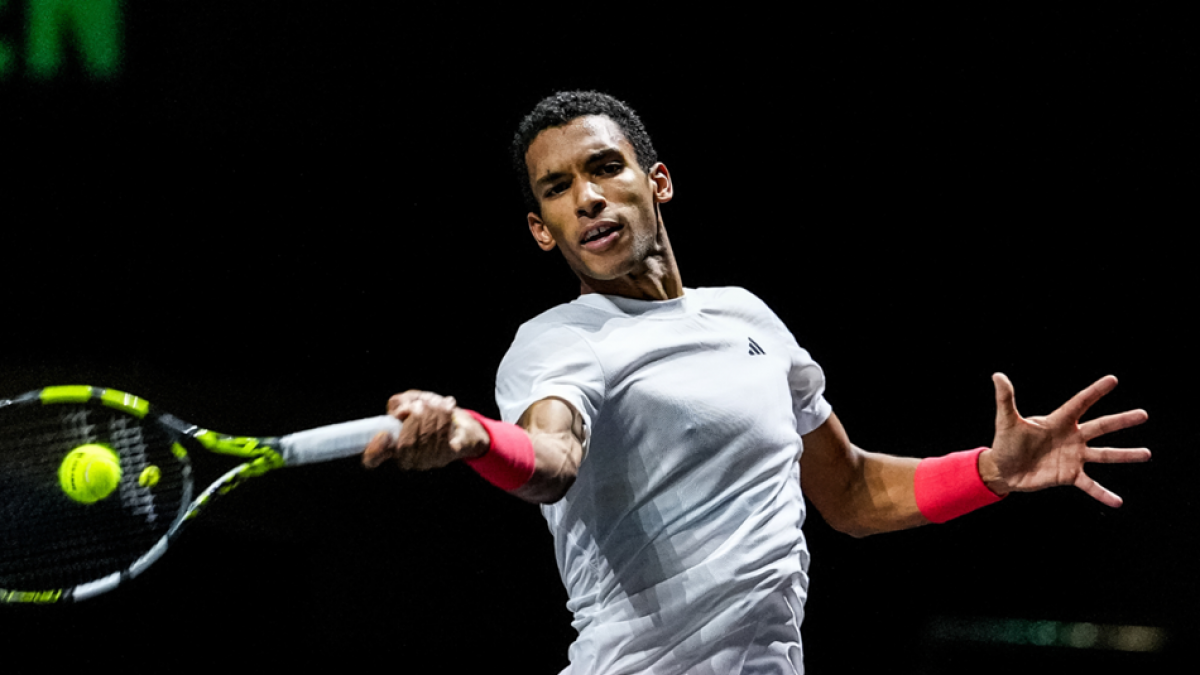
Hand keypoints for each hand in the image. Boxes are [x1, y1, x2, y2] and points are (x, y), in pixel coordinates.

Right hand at [362, 390, 488, 469]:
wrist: (460, 424)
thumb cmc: (430, 412)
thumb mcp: (410, 400)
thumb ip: (399, 402)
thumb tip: (401, 411)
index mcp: (390, 446)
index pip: (373, 458)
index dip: (375, 449)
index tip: (383, 434)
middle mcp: (406, 458)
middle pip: (405, 445)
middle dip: (414, 419)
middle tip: (420, 405)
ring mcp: (425, 461)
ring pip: (425, 437)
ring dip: (431, 414)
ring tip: (436, 403)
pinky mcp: (444, 457)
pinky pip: (441, 436)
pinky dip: (444, 416)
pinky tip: (447, 407)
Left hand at [980, 373, 1149, 506]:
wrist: (1003, 469)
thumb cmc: (1005, 442)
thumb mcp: (1006, 421)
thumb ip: (1005, 399)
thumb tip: (997, 375)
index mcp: (1058, 421)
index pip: (1080, 403)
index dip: (1095, 392)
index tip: (1113, 380)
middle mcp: (1071, 437)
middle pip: (1101, 426)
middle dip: (1121, 420)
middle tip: (1143, 414)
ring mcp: (1073, 457)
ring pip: (1104, 454)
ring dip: (1125, 454)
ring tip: (1147, 453)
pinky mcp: (1070, 476)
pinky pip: (1090, 485)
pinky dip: (1103, 494)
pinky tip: (1118, 502)